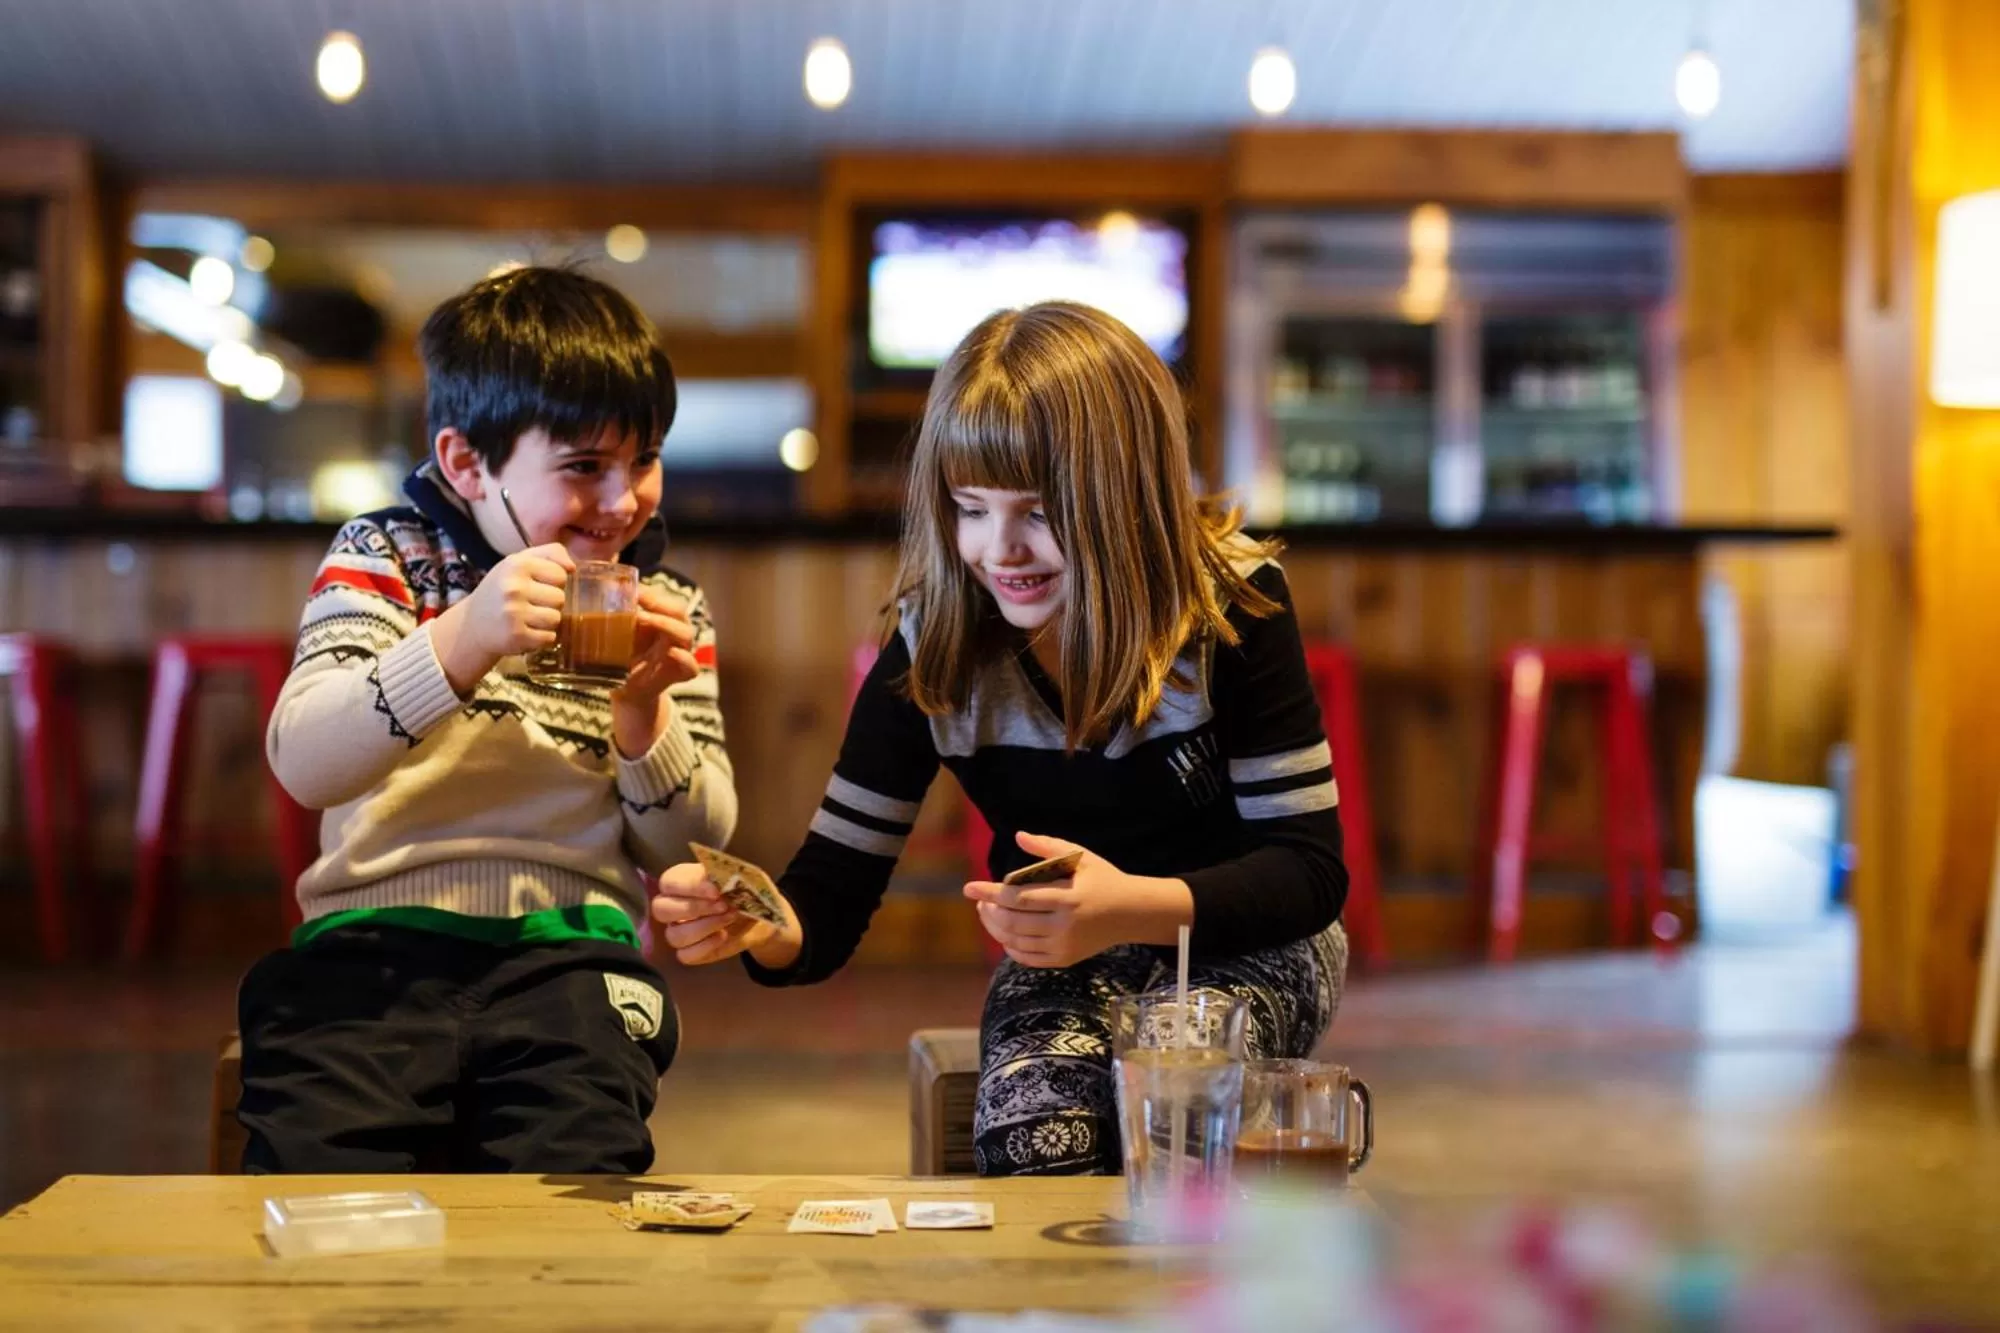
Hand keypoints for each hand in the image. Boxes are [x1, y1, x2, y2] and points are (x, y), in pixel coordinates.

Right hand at [430, 543, 572, 693]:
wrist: (472, 624)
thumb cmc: (502, 589)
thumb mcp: (520, 562)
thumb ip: (550, 554)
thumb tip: (572, 567)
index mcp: (517, 564)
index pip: (560, 574)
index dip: (553, 582)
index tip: (537, 585)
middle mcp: (514, 587)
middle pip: (560, 598)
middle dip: (549, 602)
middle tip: (530, 604)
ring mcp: (514, 613)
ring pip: (556, 619)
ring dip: (546, 621)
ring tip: (528, 618)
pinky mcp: (516, 636)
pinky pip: (549, 638)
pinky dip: (541, 638)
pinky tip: (526, 631)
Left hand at [612, 586, 699, 705]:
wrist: (627, 691)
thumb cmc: (623, 658)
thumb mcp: (617, 635)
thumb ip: (616, 616)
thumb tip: (602, 591)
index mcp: (662, 620)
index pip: (663, 601)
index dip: (652, 594)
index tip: (633, 589)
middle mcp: (675, 633)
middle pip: (679, 612)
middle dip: (659, 604)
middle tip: (638, 601)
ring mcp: (681, 652)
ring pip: (685, 633)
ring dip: (665, 623)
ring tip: (643, 618)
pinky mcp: (682, 673)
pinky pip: (691, 665)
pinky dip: (683, 657)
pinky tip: (671, 652)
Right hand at [650, 861, 801, 968]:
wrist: (762, 916)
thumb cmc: (744, 891)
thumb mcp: (740, 877)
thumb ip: (725, 875)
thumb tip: (713, 882)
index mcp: (681, 881)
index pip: (668, 882)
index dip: (689, 886)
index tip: (715, 890)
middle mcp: (674, 905)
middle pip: (660, 909)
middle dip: (693, 908)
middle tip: (722, 905)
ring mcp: (679, 930)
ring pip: (674, 935)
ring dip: (704, 927)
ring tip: (729, 918)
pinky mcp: (690, 952)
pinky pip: (685, 955)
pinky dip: (705, 947)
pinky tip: (723, 937)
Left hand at [962, 832, 1193, 967]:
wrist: (1130, 913)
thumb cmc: (1102, 879)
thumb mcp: (1081, 857)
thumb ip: (1049, 846)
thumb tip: (1018, 836)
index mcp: (1067, 898)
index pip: (1019, 897)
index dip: (990, 892)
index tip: (969, 887)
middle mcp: (1064, 926)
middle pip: (1013, 922)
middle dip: (989, 910)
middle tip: (980, 899)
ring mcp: (1064, 946)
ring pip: (1016, 941)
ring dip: (994, 927)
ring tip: (987, 912)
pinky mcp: (1064, 959)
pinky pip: (1027, 957)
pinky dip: (1009, 946)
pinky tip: (1003, 932)